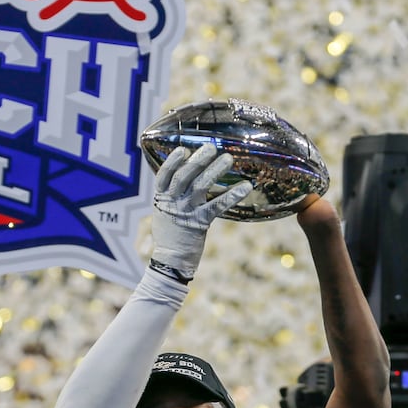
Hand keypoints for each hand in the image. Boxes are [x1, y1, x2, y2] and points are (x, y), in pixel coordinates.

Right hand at [149, 144, 252, 279]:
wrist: (171, 260)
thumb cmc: (170, 234)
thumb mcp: (164, 212)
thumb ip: (172, 195)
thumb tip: (184, 174)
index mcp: (162, 198)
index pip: (164, 175)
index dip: (172, 162)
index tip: (183, 149)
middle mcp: (173, 203)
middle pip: (184, 176)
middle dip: (198, 160)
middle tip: (211, 147)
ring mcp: (186, 212)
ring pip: (200, 187)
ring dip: (215, 171)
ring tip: (228, 159)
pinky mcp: (200, 223)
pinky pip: (217, 206)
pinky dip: (232, 195)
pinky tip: (245, 187)